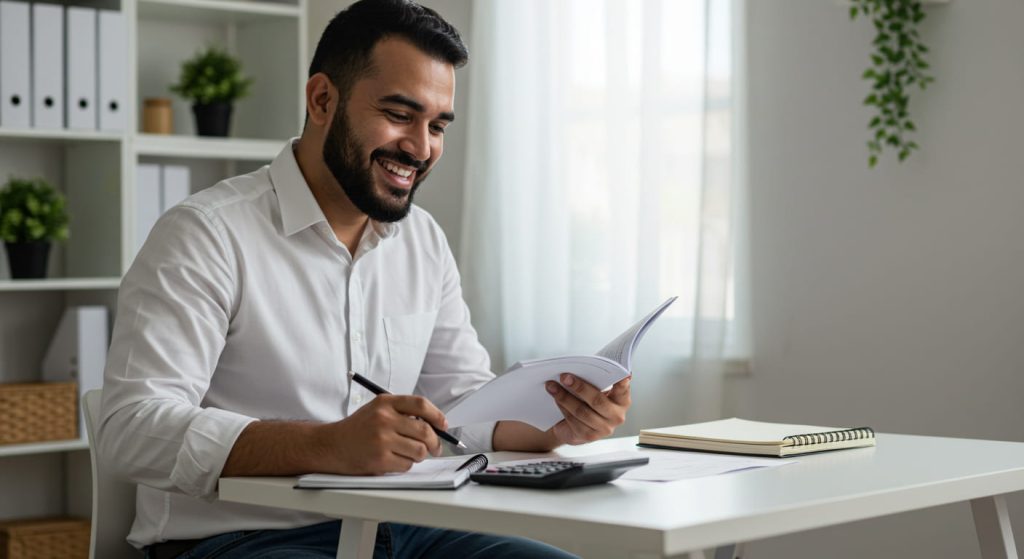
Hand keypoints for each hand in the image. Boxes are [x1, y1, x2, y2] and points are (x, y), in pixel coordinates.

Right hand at [314, 394, 444, 474]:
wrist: (331, 445)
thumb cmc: (358, 429)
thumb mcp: (378, 410)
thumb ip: (403, 412)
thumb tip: (435, 425)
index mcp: (385, 403)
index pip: (421, 405)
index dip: (437, 416)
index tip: (443, 425)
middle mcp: (384, 419)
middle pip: (425, 430)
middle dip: (435, 442)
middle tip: (435, 448)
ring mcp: (382, 440)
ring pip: (419, 450)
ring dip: (420, 455)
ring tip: (410, 454)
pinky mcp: (380, 459)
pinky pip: (407, 465)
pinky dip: (406, 464)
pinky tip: (395, 460)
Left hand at [545, 373, 630, 444]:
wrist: (576, 425)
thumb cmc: (588, 401)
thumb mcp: (596, 390)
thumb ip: (596, 380)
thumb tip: (580, 368)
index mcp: (622, 401)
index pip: (623, 390)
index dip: (622, 383)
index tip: (621, 374)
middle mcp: (617, 416)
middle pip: (597, 401)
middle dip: (579, 387)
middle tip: (564, 377)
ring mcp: (604, 428)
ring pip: (582, 411)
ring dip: (564, 397)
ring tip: (552, 386)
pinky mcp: (589, 436)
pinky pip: (573, 420)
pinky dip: (563, 407)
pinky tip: (555, 399)